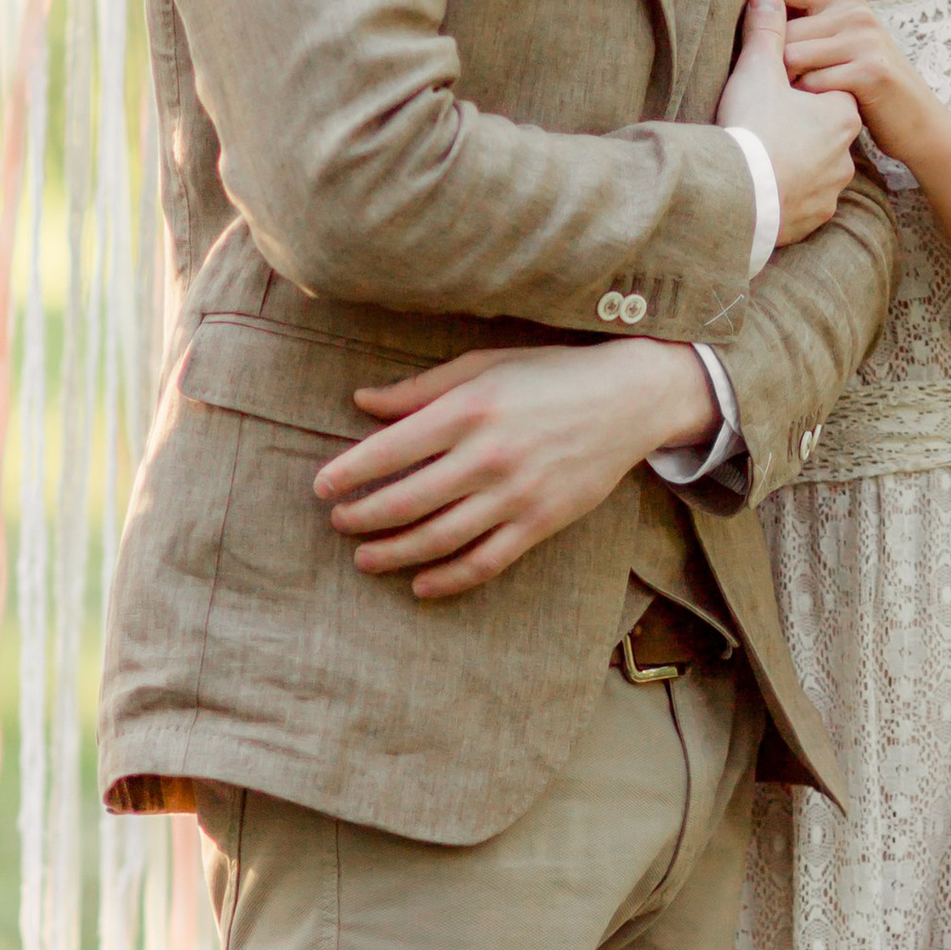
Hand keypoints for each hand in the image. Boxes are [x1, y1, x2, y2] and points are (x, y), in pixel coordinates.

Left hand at [314, 341, 719, 600]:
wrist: (627, 399)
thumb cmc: (549, 375)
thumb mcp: (483, 366)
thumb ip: (421, 390)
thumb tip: (363, 403)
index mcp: (469, 410)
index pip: (390, 450)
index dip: (349, 473)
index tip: (323, 487)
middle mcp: (489, 456)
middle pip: (407, 501)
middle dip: (364, 516)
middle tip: (339, 522)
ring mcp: (516, 494)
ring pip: (440, 538)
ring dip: (394, 552)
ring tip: (365, 557)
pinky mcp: (541, 523)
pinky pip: (486, 561)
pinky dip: (448, 578)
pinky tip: (421, 584)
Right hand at [716, 0, 864, 246]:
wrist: (739, 197)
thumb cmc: (753, 128)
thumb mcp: (758, 70)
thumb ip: (765, 31)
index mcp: (841, 114)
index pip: (829, 88)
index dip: (801, 85)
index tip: (776, 87)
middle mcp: (845, 154)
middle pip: (823, 131)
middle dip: (799, 125)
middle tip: (766, 122)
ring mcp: (831, 191)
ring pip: (816, 169)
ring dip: (795, 162)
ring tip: (763, 157)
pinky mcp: (813, 219)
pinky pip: (804, 202)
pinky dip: (788, 195)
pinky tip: (765, 188)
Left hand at [774, 0, 939, 151]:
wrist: (916, 121)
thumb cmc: (863, 81)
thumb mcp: (837, 40)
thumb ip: (801, 20)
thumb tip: (752, 7)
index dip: (759, 15)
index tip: (765, 45)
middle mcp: (853, 8)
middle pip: (777, 29)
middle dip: (773, 62)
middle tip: (790, 85)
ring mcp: (864, 38)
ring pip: (790, 57)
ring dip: (790, 84)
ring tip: (806, 96)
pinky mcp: (870, 70)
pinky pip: (812, 84)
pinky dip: (810, 102)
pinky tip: (824, 108)